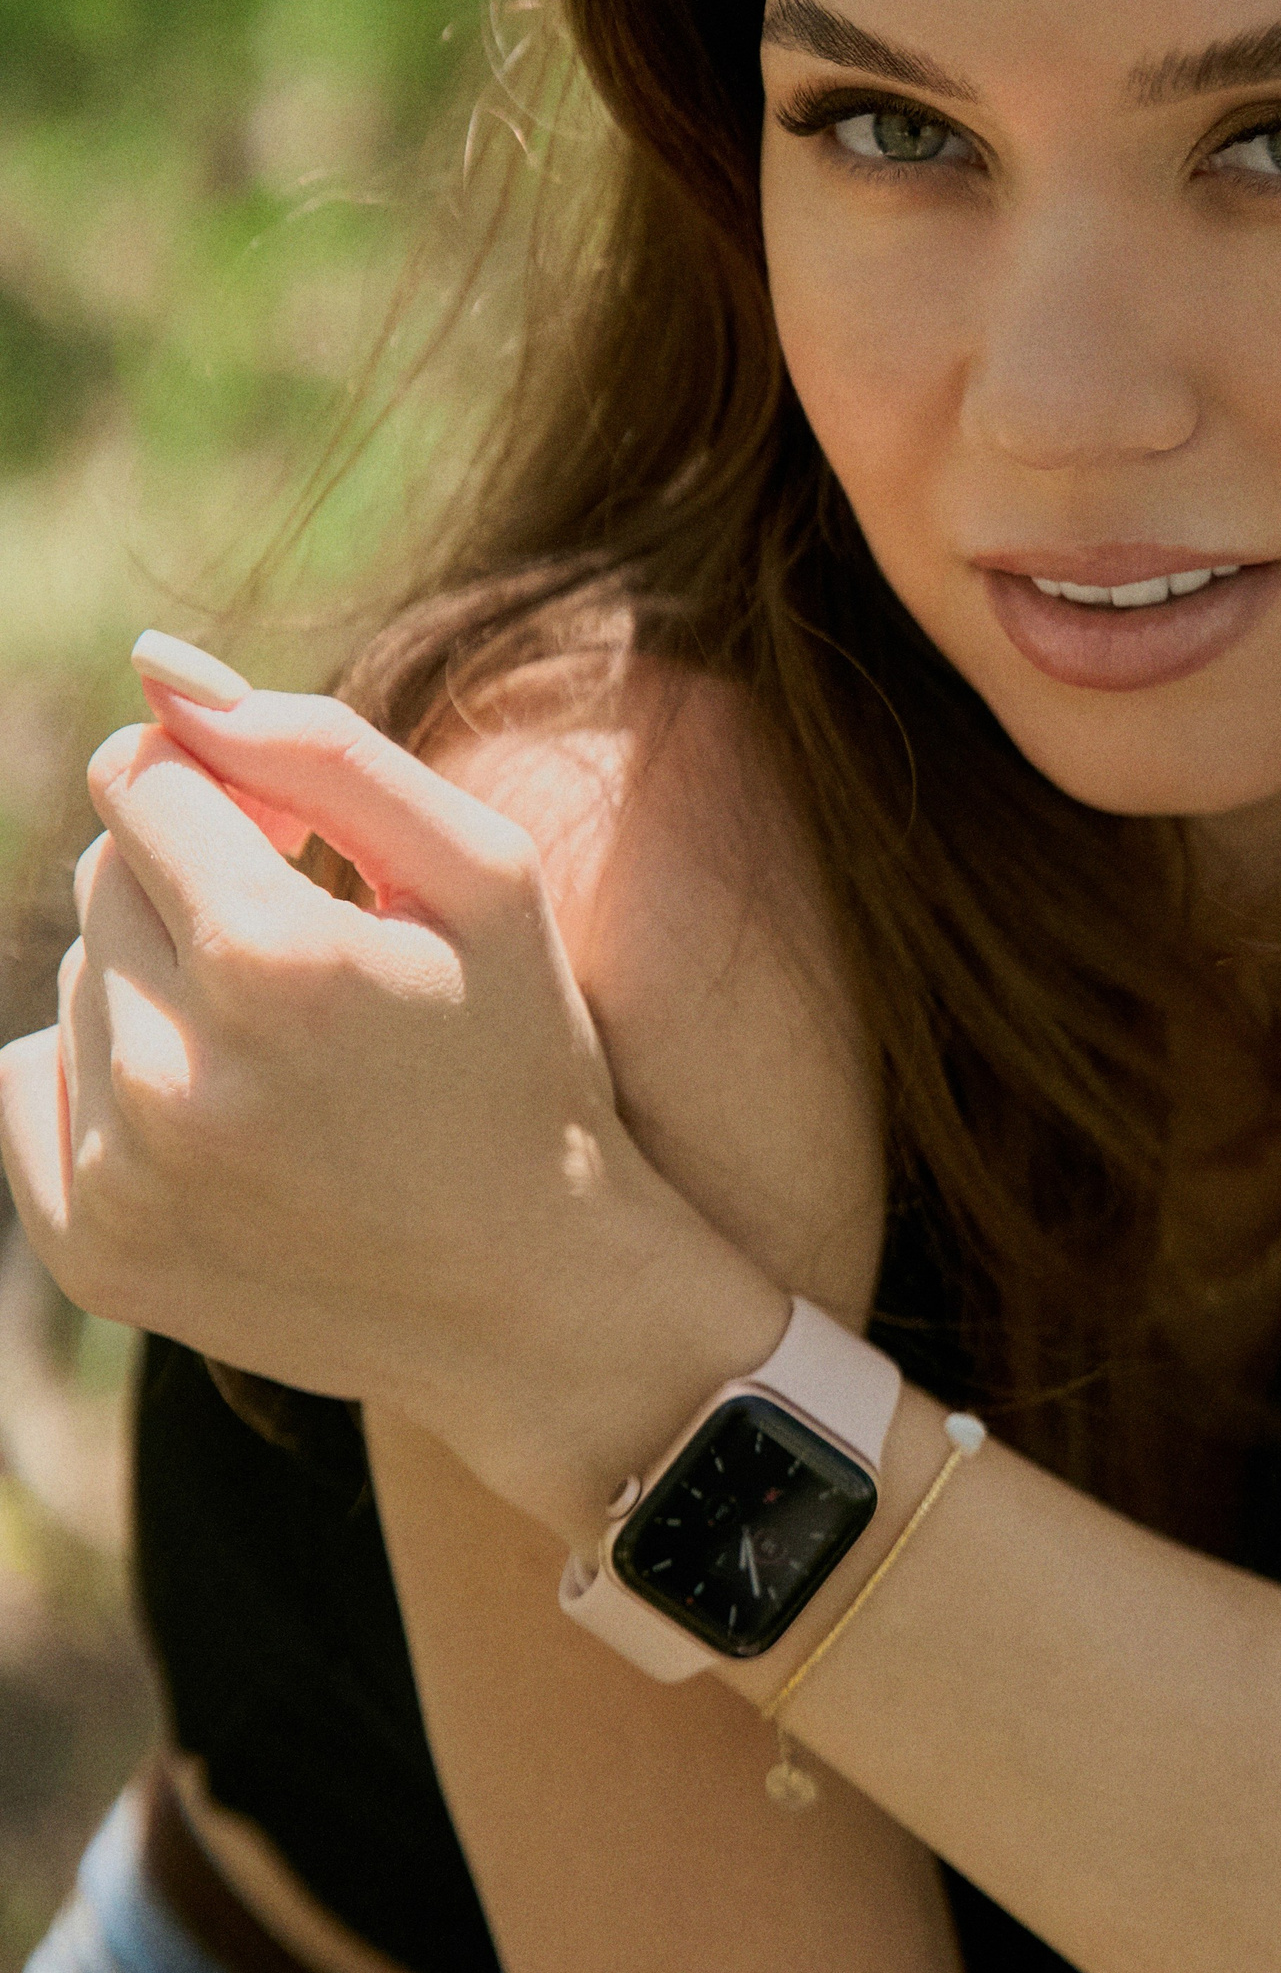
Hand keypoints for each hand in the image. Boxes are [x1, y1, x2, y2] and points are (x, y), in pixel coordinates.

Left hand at [0, 650, 780, 1541]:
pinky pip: (30, 1085)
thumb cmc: (523, 1062)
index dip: (224, 792)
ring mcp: (121, 1178)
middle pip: (101, 879)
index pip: (140, 778)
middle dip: (191, 887)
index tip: (299, 850)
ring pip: (76, 981)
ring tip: (283, 1057)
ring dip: (159, 985)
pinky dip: (106, 1077)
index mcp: (272, 961)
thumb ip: (320, 749)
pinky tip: (221, 1118)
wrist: (539, 1302)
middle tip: (310, 963)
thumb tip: (158, 670)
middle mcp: (172, 1075)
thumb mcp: (484, 876)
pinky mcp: (94, 1250)